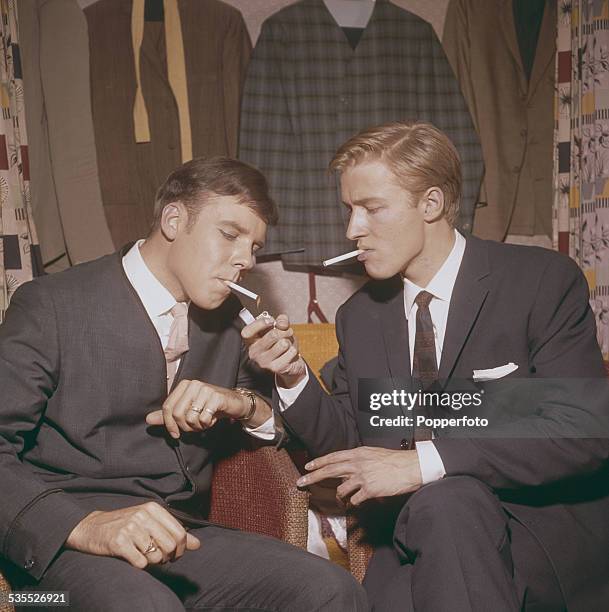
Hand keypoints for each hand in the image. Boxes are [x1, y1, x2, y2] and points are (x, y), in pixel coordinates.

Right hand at [65, 502, 199, 567]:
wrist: (91, 528)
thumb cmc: (125, 526)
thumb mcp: (150, 523)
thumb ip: (174, 532)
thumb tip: (197, 544)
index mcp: (154, 509)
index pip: (180, 533)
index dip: (181, 549)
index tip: (174, 555)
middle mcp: (143, 515)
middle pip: (170, 545)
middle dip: (168, 557)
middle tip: (158, 558)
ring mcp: (130, 527)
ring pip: (156, 556)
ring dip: (152, 562)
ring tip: (143, 555)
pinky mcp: (119, 542)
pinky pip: (141, 563)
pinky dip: (139, 565)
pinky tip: (132, 558)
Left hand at [146, 380, 265, 438]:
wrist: (233, 403)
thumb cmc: (208, 406)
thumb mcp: (187, 410)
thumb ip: (168, 415)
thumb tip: (148, 420)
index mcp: (184, 385)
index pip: (167, 407)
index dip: (169, 424)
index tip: (175, 434)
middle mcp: (193, 384)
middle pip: (178, 414)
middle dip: (185, 427)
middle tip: (195, 427)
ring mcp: (205, 389)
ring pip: (190, 418)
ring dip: (198, 426)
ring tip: (205, 421)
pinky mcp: (216, 397)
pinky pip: (204, 418)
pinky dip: (208, 423)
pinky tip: (213, 418)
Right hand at [241, 314, 306, 387]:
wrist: (289, 363)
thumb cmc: (280, 343)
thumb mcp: (280, 329)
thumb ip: (281, 321)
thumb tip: (282, 322)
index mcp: (250, 341)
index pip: (247, 332)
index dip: (260, 323)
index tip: (271, 321)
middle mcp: (254, 353)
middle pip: (272, 335)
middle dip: (284, 331)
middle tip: (286, 332)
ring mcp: (264, 362)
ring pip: (283, 343)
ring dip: (289, 341)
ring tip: (287, 344)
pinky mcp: (276, 368)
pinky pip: (291, 352)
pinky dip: (294, 349)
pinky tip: (289, 353)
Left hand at [296, 447, 423, 505]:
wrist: (410, 467)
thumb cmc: (394, 460)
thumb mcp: (373, 453)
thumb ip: (359, 459)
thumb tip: (348, 465)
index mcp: (358, 453)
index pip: (333, 457)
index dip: (319, 462)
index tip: (308, 466)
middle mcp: (357, 464)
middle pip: (330, 470)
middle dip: (313, 477)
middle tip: (301, 482)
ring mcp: (362, 477)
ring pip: (341, 490)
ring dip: (340, 497)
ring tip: (343, 500)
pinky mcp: (370, 490)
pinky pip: (355, 500)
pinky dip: (355, 503)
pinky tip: (360, 502)